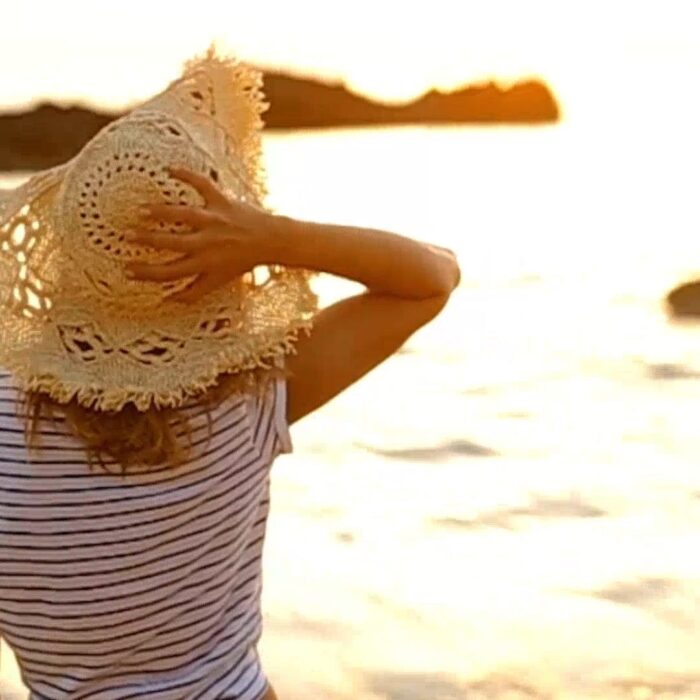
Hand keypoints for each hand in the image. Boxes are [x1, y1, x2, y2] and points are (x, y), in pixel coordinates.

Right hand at [123, 167, 271, 302]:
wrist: (270, 241)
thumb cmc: (241, 262)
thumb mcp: (218, 281)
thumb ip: (193, 291)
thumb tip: (169, 300)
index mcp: (204, 263)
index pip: (170, 272)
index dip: (147, 274)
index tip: (127, 270)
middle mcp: (207, 243)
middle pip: (172, 243)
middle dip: (148, 240)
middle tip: (128, 236)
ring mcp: (214, 220)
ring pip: (184, 215)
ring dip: (162, 212)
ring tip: (142, 210)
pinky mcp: (222, 201)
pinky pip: (203, 185)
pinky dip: (187, 175)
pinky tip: (168, 169)